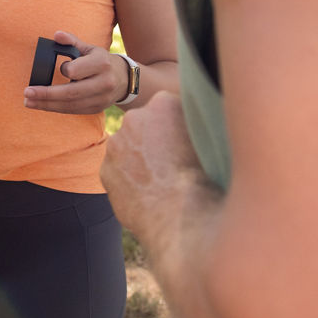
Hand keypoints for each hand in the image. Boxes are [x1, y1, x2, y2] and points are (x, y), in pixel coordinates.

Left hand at [23, 30, 128, 113]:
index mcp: (102, 64)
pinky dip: (56, 108)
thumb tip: (56, 35)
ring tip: (29, 102)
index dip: (65, 70)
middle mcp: (103, 83)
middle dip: (46, 94)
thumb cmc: (102, 61)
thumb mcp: (90, 48)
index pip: (76, 71)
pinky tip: (42, 105)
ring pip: (70, 105)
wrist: (125, 80)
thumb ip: (72, 41)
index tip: (61, 67)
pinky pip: (73, 110)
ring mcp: (101, 99)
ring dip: (47, 105)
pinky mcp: (96, 109)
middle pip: (71, 93)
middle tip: (27, 93)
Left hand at [100, 91, 207, 242]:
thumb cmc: (207, 176)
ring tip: (162, 181)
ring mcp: (116, 144)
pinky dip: (129, 180)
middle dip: (153, 139)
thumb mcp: (212, 136)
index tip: (186, 142)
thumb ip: (195, 122)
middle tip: (172, 162)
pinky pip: (118, 172)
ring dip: (139, 160)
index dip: (176, 126)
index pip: (167, 108)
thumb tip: (195, 122)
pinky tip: (148, 194)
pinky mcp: (105, 170)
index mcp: (163, 103)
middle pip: (144, 125)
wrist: (182, 214)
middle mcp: (134, 117)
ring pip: (128, 148)